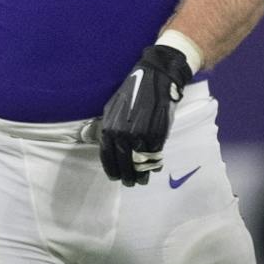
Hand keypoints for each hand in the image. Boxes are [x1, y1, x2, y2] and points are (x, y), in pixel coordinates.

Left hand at [97, 44, 194, 184]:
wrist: (156, 79)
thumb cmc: (133, 92)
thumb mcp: (113, 107)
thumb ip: (108, 127)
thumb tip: (106, 144)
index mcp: (109, 128)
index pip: (107, 157)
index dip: (112, 169)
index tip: (115, 177)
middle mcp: (122, 135)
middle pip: (123, 163)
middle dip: (126, 176)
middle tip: (129, 183)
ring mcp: (140, 136)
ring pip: (139, 163)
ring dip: (141, 175)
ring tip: (142, 181)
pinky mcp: (156, 136)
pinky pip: (154, 156)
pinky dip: (154, 164)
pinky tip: (154, 168)